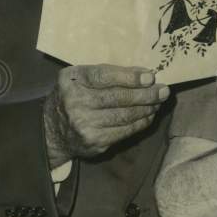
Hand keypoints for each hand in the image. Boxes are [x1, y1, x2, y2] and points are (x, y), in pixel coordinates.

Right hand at [43, 65, 169, 166]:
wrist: (52, 131)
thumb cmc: (74, 97)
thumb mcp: (83, 79)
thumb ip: (110, 74)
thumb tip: (145, 75)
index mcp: (72, 80)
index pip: (103, 76)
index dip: (129, 77)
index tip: (150, 77)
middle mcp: (75, 102)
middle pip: (117, 98)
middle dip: (145, 94)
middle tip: (163, 91)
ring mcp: (84, 124)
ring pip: (124, 116)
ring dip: (146, 108)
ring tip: (158, 102)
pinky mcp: (94, 141)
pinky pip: (124, 131)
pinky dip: (140, 123)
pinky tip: (149, 116)